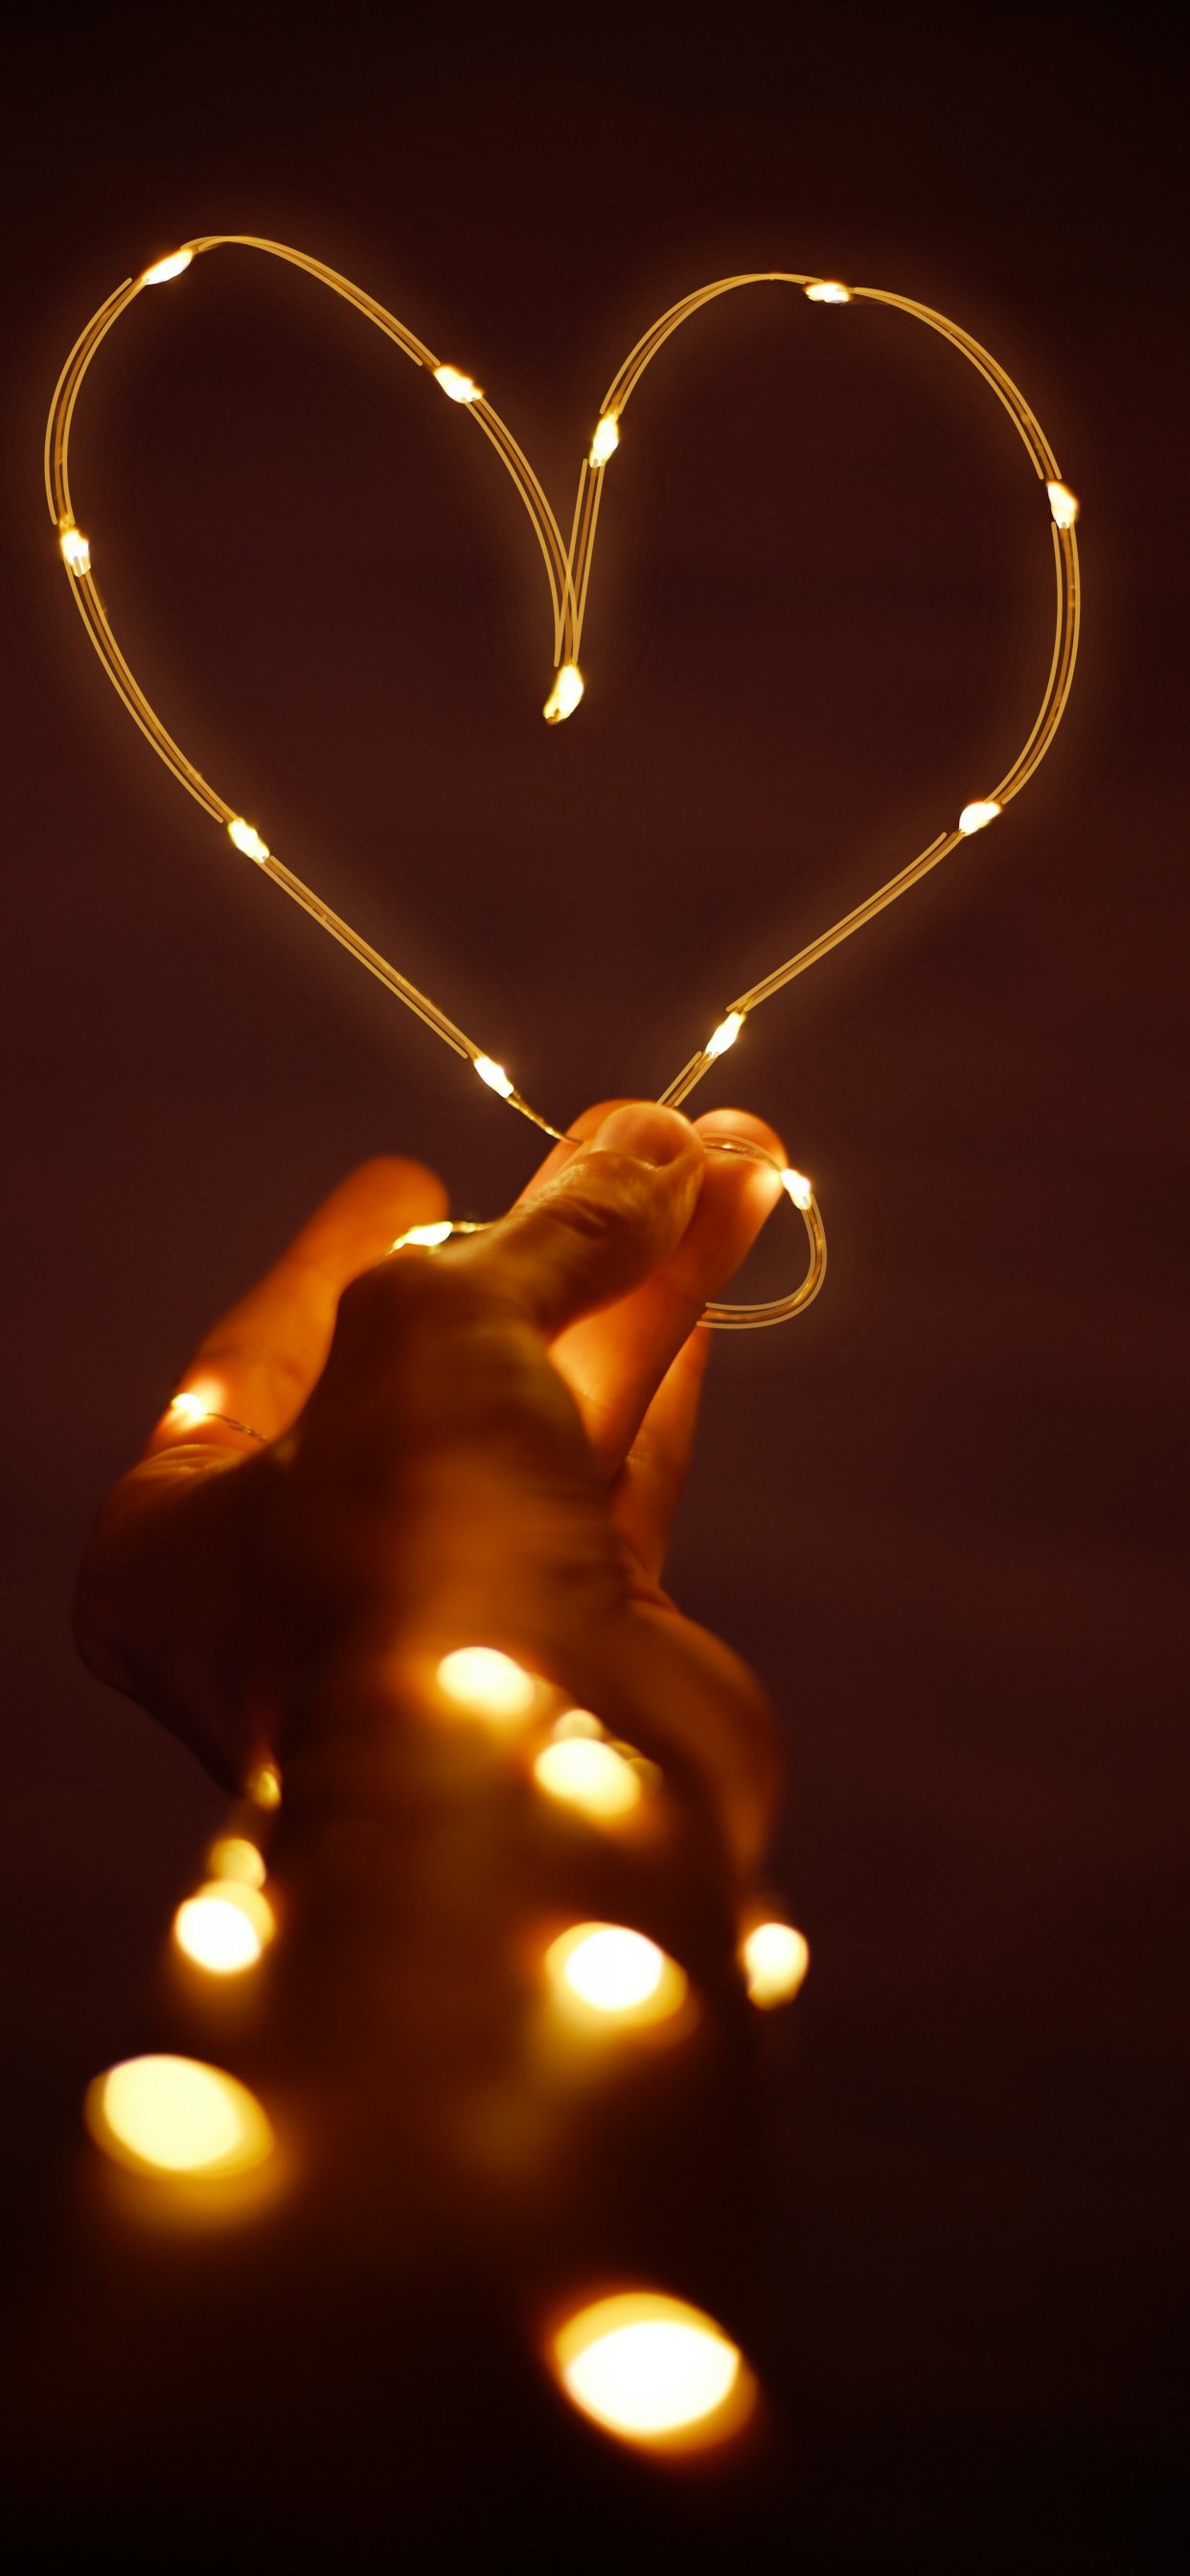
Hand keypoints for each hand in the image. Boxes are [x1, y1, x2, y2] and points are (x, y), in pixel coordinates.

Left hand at [74, 1100, 787, 1874]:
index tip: (409, 1172)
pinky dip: (663, 1369)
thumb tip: (658, 1144)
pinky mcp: (580, 1651)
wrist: (538, 1806)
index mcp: (181, 1542)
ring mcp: (449, 1628)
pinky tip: (708, 1267)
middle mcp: (303, 1592)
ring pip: (542, 1411)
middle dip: (541, 1243)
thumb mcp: (440, 1337)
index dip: (340, 1250)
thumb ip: (546, 1233)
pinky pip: (615, 1475)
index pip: (254, 1353)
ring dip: (635, 1282)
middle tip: (636, 1141)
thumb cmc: (402, 1572)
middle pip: (427, 1369)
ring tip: (724, 1161)